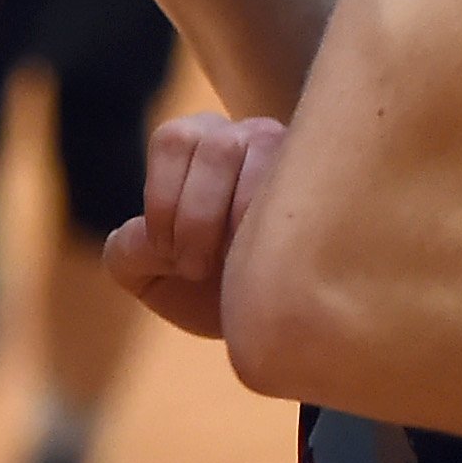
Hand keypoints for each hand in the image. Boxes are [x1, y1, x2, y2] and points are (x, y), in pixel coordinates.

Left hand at [105, 110, 283, 337]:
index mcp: (201, 144)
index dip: (162, 202)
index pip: (174, 140)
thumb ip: (129, 253)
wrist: (274, 327)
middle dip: (197, 216)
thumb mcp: (154, 277)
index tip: (168, 256)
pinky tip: (273, 259)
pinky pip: (300, 181)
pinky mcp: (332, 178)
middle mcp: (252, 135)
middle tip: (197, 268)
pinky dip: (275, 226)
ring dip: (237, 222)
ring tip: (237, 267)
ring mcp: (297, 152)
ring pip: (262, 155)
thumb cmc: (210, 292)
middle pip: (216, 145)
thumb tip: (141, 235)